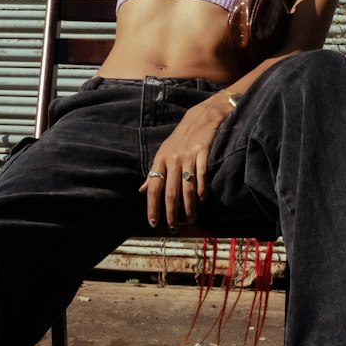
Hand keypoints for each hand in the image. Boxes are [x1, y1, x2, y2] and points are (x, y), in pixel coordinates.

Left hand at [140, 94, 229, 229]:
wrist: (201, 117)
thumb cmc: (181, 138)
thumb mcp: (164, 153)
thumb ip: (154, 173)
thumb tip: (143, 190)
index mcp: (160, 160)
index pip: (154, 188)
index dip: (152, 207)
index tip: (153, 223)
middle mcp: (172, 160)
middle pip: (170, 192)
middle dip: (171, 213)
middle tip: (173, 228)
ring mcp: (188, 156)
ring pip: (187, 188)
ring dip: (189, 207)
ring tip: (191, 219)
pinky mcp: (202, 153)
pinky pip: (201, 175)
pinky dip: (202, 189)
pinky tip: (202, 200)